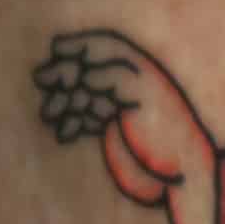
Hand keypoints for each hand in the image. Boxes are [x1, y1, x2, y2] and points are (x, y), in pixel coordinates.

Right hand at [33, 30, 214, 209]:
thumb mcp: (143, 98)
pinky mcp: (112, 130)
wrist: (181, 179)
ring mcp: (119, 107)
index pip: (105, 47)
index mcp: (141, 70)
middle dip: (64, 74)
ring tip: (50, 114)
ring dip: (62, 100)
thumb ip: (112, 78)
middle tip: (43, 81)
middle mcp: (128, 85)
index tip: (57, 51)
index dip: (79, 45)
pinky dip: (70, 121)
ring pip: (81, 94)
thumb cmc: (169, 137)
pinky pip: (83, 117)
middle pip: (87, 69)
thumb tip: (80, 74)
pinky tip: (63, 132)